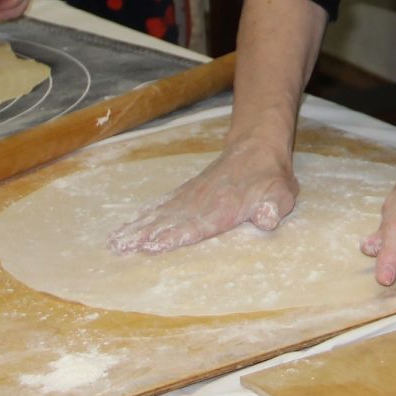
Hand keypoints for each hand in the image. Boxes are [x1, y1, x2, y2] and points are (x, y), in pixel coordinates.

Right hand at [107, 139, 297, 252]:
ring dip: (138, 228)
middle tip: (119, 249)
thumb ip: (273, 206)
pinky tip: (129, 224)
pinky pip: (162, 204)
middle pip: (168, 222)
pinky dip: (144, 214)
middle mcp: (202, 202)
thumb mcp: (280, 192)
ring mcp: (192, 196)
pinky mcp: (187, 192)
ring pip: (160, 214)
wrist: (257, 147)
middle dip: (144, 236)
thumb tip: (266, 218)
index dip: (174, 237)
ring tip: (115, 241)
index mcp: (223, 208)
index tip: (152, 246)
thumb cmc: (270, 177)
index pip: (195, 225)